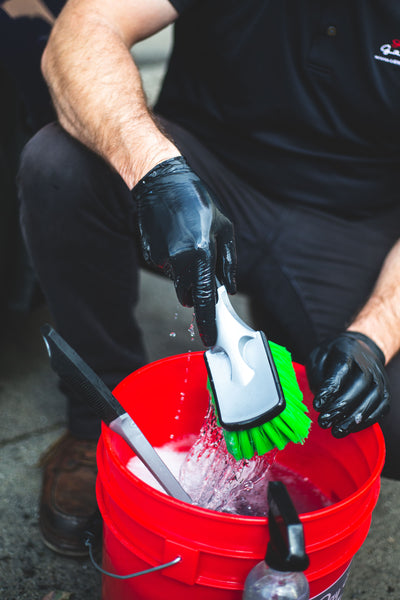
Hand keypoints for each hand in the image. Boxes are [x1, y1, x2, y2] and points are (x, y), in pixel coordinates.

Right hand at [132, 156, 236, 346]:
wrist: (160, 182)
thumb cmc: (197, 201)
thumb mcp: (224, 228)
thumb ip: (228, 262)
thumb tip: (229, 288)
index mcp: (201, 254)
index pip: (205, 300)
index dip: (208, 322)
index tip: (210, 338)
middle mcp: (180, 261)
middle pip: (189, 295)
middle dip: (197, 291)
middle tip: (203, 266)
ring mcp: (162, 259)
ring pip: (178, 281)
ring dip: (186, 273)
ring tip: (190, 243)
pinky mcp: (151, 255)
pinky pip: (166, 267)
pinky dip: (174, 260)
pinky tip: (176, 238)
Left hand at [306, 331, 389, 436]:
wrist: (360, 350)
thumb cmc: (334, 357)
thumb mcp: (318, 357)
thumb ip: (318, 375)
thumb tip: (321, 399)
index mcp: (348, 351)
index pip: (342, 369)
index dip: (330, 389)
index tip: (317, 405)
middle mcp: (369, 364)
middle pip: (360, 385)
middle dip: (341, 407)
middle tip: (324, 421)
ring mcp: (380, 378)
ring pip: (373, 399)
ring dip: (354, 418)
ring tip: (336, 430)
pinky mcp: (385, 392)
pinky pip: (381, 408)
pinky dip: (367, 421)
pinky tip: (351, 428)